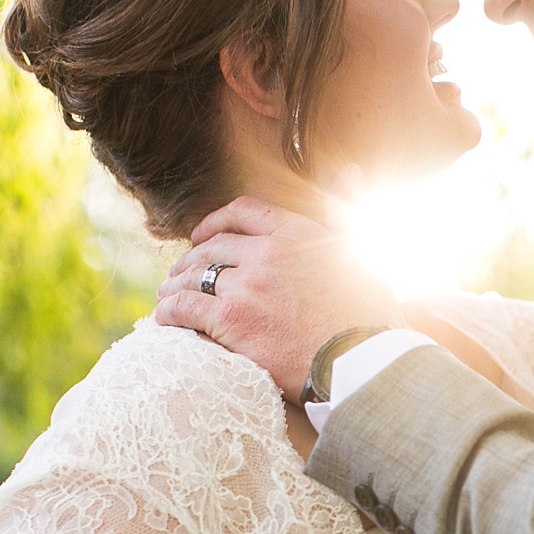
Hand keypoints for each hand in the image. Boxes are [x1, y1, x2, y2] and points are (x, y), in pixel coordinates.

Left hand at [153, 196, 402, 401]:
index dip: (216, 221)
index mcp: (298, 233)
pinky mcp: (231, 321)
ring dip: (175, 285)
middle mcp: (268, 253)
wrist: (362, 362)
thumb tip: (351, 170)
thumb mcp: (365, 251)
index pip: (244, 211)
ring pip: (194, 275)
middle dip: (191, 258)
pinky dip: (170, 311)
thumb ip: (345, 210)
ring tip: (167, 297)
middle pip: (213, 246)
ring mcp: (247, 286)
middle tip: (180, 273)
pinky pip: (185, 308)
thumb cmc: (369, 313)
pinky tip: (165, 318)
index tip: (203, 234)